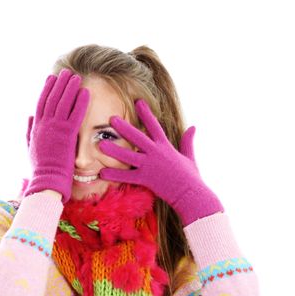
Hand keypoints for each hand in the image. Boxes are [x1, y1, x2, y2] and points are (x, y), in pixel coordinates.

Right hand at [23, 68, 89, 202]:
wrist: (46, 180)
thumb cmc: (40, 167)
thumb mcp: (30, 147)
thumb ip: (29, 130)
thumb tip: (29, 117)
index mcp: (36, 126)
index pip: (41, 102)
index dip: (47, 89)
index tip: (52, 78)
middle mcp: (44, 124)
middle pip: (52, 98)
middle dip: (60, 84)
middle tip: (66, 72)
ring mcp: (55, 129)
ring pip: (63, 103)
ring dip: (70, 88)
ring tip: (76, 77)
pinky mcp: (67, 135)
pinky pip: (75, 115)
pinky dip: (80, 102)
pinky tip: (85, 92)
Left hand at [98, 99, 222, 225]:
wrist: (191, 193)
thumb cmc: (191, 177)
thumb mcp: (189, 156)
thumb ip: (188, 141)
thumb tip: (193, 127)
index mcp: (165, 146)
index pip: (154, 126)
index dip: (146, 113)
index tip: (138, 102)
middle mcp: (156, 153)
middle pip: (137, 137)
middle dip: (124, 127)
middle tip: (111, 119)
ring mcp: (150, 165)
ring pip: (128, 155)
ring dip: (114, 150)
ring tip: (101, 144)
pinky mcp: (146, 179)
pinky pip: (127, 176)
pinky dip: (114, 175)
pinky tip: (102, 172)